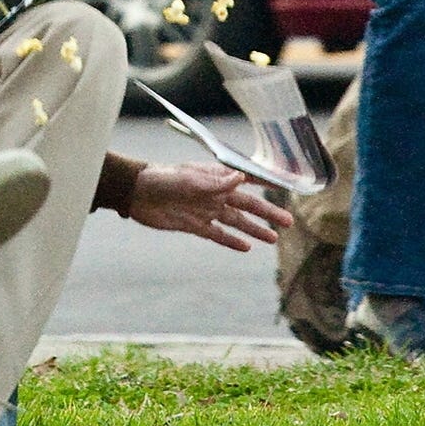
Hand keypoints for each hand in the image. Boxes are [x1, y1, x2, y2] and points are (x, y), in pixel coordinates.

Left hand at [126, 160, 291, 250]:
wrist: (136, 194)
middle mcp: (215, 194)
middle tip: (288, 222)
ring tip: (273, 239)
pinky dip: (232, 241)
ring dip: (254, 230)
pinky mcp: (195, 225)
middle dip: (268, 213)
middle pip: (247, 205)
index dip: (267, 184)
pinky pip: (218, 235)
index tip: (288, 188)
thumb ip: (217, 183)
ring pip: (236, 222)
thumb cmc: (164, 179)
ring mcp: (206, 210)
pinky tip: (246, 248)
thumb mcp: (191, 180)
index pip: (248, 180)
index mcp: (217, 177)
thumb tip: (243, 178)